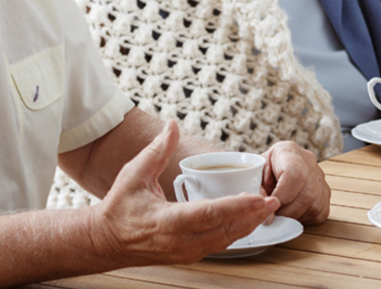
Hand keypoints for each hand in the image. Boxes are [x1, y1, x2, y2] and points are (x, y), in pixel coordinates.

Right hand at [91, 121, 278, 268]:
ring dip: (247, 225)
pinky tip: (248, 219)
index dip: (236, 207)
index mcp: (166, 222)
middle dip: (252, 217)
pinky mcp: (189, 255)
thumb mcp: (134, 174)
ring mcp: (185, 252)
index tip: (258, 198)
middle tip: (274, 201)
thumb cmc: (120, 207)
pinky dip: (235, 231)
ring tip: (267, 209)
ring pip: (224, 240)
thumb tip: (171, 124)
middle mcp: (179, 242)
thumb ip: (157, 150)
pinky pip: (218, 244)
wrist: (107, 240)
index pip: (208, 214)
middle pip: (224, 231)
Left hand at [260, 141, 329, 224]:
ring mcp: (319, 176)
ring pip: (315, 205)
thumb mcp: (253, 178)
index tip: (271, 205)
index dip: (283, 195)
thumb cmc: (260, 172)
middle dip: (288, 211)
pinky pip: (321, 212)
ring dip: (296, 216)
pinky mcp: (325, 191)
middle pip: (307, 193)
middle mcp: (309, 161)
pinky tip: (293, 213)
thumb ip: (257, 194)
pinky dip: (306, 218)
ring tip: (281, 214)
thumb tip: (268, 216)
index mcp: (288, 151)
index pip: (296, 175)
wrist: (269, 171)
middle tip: (274, 214)